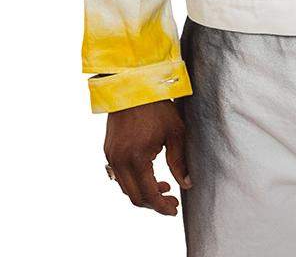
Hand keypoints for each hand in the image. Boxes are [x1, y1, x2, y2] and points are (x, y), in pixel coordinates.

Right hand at [103, 99, 190, 214]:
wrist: (133, 86)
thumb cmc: (157, 106)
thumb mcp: (174, 132)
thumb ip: (179, 161)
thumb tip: (186, 184)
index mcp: (137, 157)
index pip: (149, 194)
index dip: (162, 206)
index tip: (174, 209)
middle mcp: (120, 160)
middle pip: (135, 197)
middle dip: (154, 203)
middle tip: (171, 200)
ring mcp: (111, 156)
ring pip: (125, 188)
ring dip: (143, 192)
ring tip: (163, 186)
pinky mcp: (108, 151)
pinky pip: (119, 176)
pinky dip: (133, 181)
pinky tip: (148, 174)